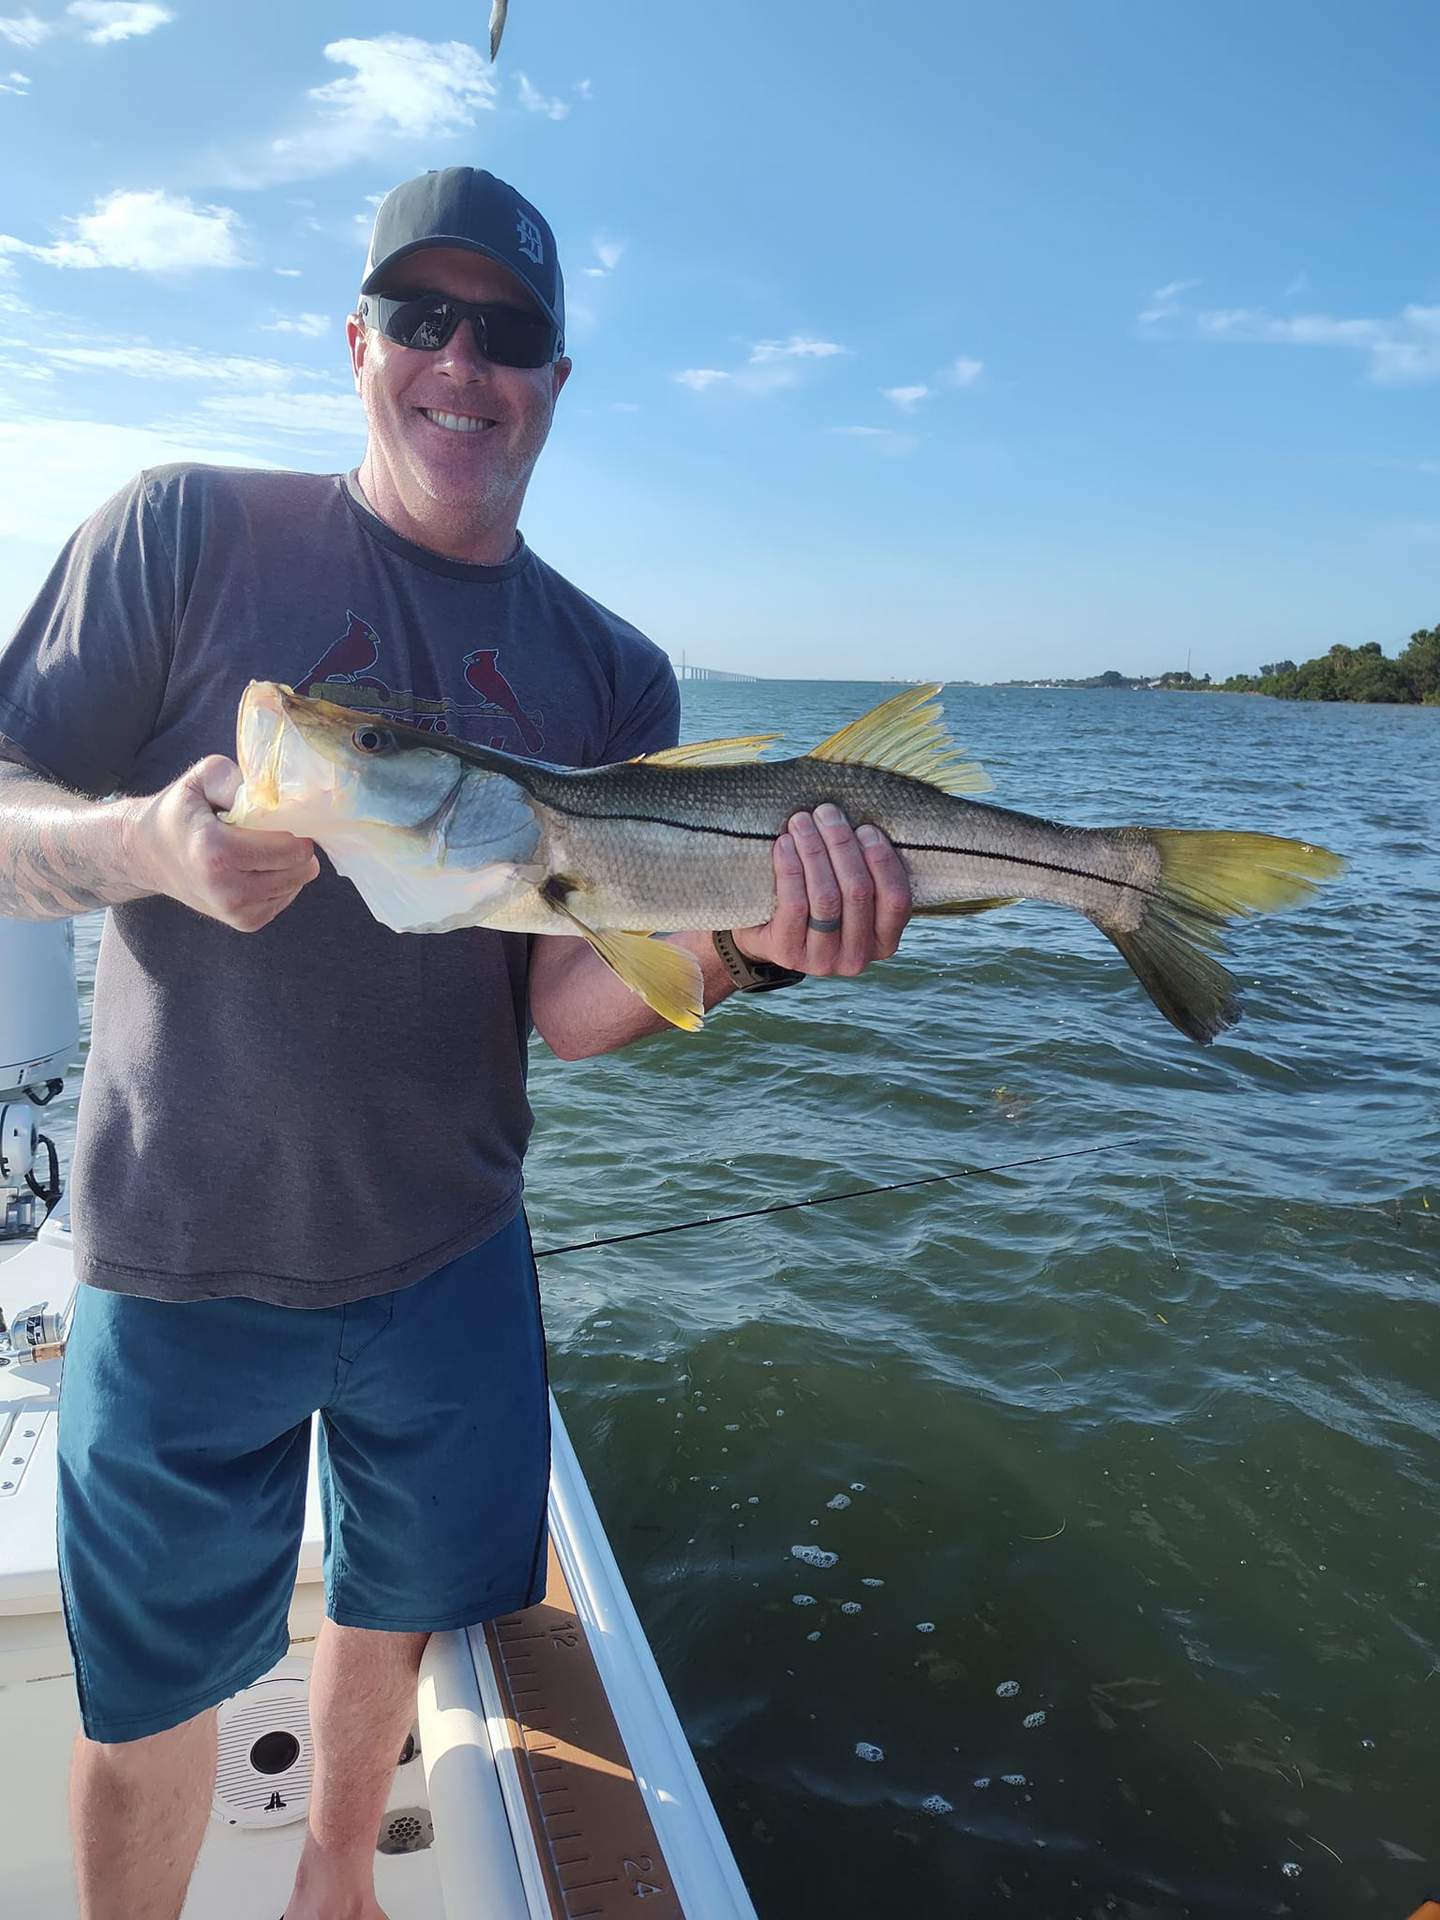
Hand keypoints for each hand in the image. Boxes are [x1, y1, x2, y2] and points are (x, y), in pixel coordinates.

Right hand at [125, 755, 319, 932]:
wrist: (148, 855)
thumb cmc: (179, 812)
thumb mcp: (200, 780)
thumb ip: (234, 779)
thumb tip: (270, 796)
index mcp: (216, 851)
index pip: (291, 849)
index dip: (297, 828)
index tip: (281, 817)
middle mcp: (227, 889)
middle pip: (301, 869)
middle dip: (296, 847)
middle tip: (272, 832)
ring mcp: (236, 911)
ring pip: (298, 884)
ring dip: (288, 864)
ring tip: (257, 849)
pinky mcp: (244, 923)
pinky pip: (286, 897)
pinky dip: (280, 880)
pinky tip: (254, 866)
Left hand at [732, 805, 911, 976]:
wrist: (764, 935)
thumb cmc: (815, 903)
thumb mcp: (848, 896)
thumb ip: (864, 872)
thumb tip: (867, 823)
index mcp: (884, 942)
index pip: (896, 899)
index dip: (882, 860)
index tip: (865, 827)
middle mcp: (858, 957)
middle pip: (857, 891)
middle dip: (842, 844)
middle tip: (827, 813)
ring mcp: (824, 960)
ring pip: (826, 897)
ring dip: (814, 850)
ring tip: (803, 821)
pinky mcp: (789, 953)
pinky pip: (794, 904)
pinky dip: (790, 867)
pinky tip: (785, 844)